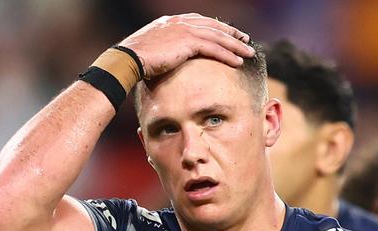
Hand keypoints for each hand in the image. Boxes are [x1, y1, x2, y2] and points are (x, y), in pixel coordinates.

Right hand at [118, 13, 254, 78]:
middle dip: (231, 33)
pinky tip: (238, 61)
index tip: (228, 33)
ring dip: (235, 45)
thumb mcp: (152, 49)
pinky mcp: (188, 42)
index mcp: (172, 22)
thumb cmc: (135, 59)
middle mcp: (180, 22)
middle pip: (213, 27)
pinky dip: (228, 54)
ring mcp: (185, 30)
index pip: (200, 22)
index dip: (217, 28)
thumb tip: (168, 59)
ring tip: (248, 53)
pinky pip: (214, 48)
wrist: (128, 58)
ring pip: (218, 37)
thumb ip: (164, 48)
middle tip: (246, 40)